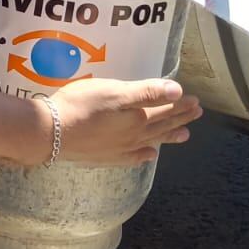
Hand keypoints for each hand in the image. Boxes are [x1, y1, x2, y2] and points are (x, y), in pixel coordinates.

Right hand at [49, 76, 200, 165]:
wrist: (51, 133)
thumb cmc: (81, 106)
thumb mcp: (115, 92)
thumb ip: (146, 93)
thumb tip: (179, 91)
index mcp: (137, 119)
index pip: (165, 110)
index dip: (181, 105)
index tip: (197, 102)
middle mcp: (133, 137)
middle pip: (161, 126)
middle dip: (180, 118)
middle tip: (196, 115)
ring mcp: (119, 149)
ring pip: (150, 141)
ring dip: (168, 136)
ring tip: (184, 135)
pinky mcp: (104, 156)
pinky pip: (131, 157)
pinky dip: (143, 155)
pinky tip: (148, 155)